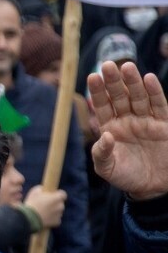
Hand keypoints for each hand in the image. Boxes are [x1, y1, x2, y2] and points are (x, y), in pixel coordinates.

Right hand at [24, 185, 66, 228]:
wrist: (29, 219)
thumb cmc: (32, 204)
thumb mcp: (34, 192)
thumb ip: (42, 189)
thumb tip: (43, 189)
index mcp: (57, 197)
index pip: (63, 194)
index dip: (58, 194)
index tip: (53, 195)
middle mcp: (60, 206)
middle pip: (60, 203)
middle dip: (55, 203)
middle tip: (46, 204)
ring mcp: (59, 214)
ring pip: (58, 211)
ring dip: (53, 211)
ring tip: (43, 212)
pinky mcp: (57, 222)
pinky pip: (56, 219)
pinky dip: (52, 219)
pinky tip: (44, 218)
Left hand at [88, 61, 167, 200]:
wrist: (151, 188)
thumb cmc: (125, 177)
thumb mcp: (107, 168)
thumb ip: (102, 153)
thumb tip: (105, 136)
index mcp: (110, 128)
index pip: (102, 105)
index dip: (97, 92)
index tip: (92, 76)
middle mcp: (127, 120)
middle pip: (119, 96)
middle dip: (113, 81)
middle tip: (107, 65)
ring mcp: (145, 121)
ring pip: (138, 97)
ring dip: (133, 82)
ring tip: (127, 67)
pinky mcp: (163, 125)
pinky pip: (159, 105)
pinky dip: (154, 92)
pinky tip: (148, 79)